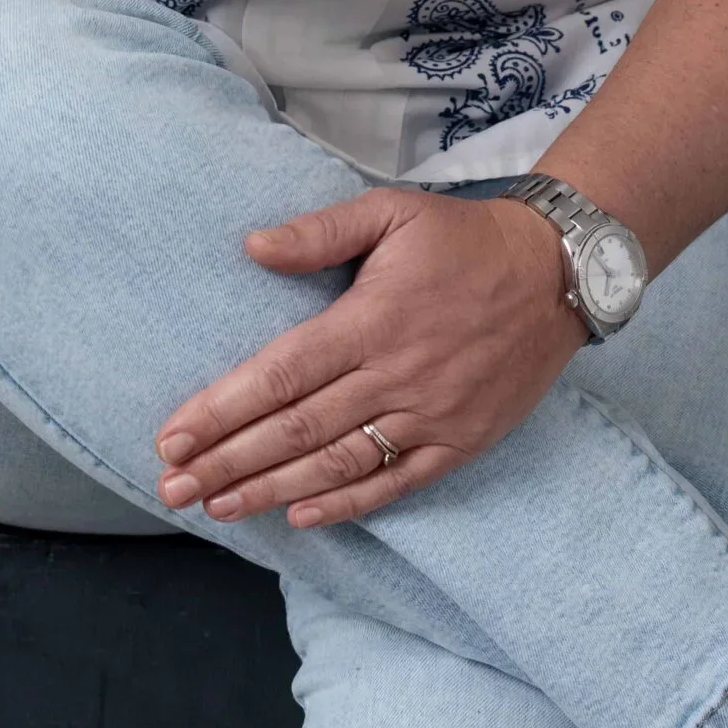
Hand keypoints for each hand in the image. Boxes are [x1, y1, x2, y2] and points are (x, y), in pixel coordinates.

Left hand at [152, 187, 586, 528]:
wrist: (557, 271)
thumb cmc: (461, 237)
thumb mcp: (390, 212)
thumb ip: (320, 233)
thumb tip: (252, 247)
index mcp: (370, 320)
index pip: (280, 376)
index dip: (222, 411)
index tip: (172, 437)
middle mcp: (395, 376)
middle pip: (296, 430)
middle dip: (228, 462)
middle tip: (171, 488)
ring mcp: (429, 415)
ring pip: (337, 464)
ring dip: (272, 490)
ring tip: (218, 507)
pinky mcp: (460, 441)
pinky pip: (395, 484)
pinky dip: (345, 504)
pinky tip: (300, 516)